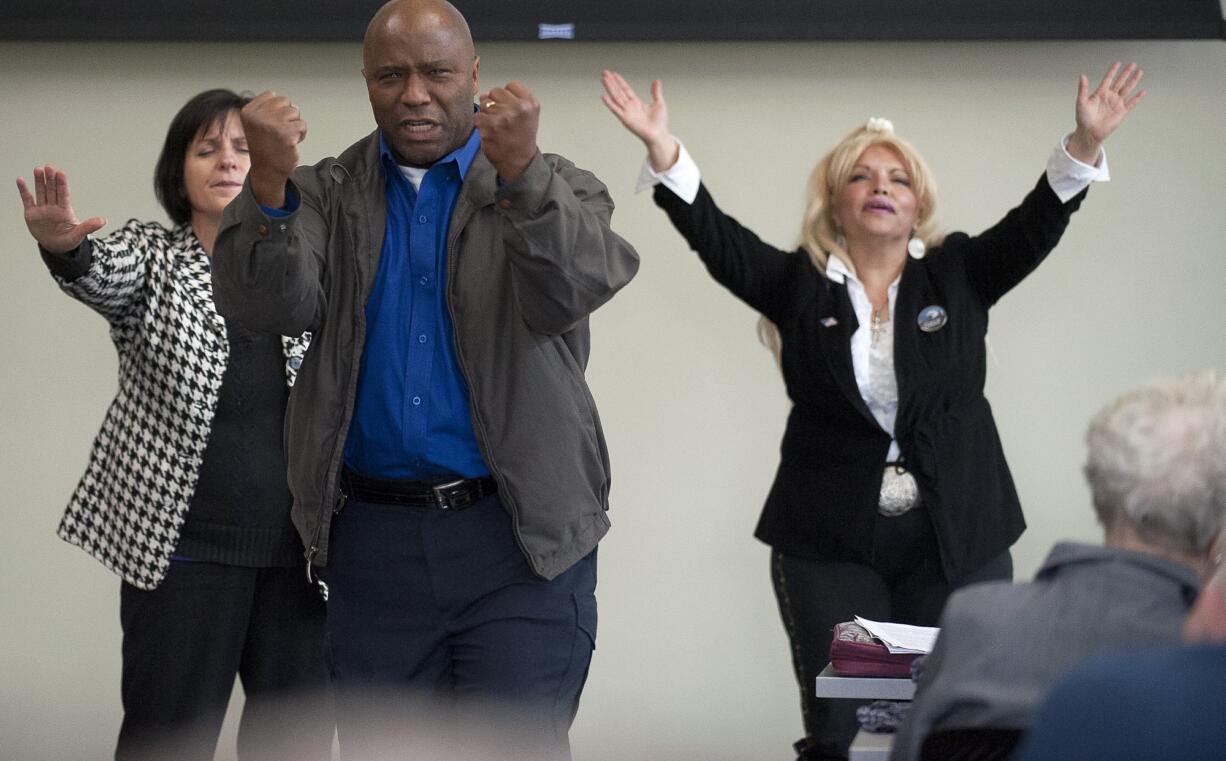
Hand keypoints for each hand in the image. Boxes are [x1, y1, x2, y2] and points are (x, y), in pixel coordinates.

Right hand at [16, 165, 105, 253]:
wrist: (55, 247)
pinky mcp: (31, 213)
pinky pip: (27, 200)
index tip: (61, 173)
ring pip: (41, 192)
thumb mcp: (79, 234)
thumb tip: (104, 220)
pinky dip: (24, 190)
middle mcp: (54, 207)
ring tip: (38, 169)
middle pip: (52, 190)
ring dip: (39, 181)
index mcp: (65, 210)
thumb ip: (89, 226)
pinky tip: (21, 180)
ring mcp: (42, 209)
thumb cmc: (69, 239)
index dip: (62, 184)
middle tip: (49, 167)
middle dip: (50, 179)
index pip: (64, 194)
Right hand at [240, 90, 307, 206]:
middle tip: (279, 132)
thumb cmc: (265, 148)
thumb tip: (289, 103)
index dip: (277, 109)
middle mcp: (258, 116)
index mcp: (248, 111)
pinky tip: (291, 143)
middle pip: (285, 102)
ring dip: (295, 125)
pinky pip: (302, 125)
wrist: (267, 172)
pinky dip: (301, 134)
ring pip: (295, 112)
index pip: (272, 95)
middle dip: (288, 116)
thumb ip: (266, 109)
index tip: (271, 125)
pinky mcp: (285, 134)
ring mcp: (271, 124)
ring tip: (285, 137)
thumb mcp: (256, 123)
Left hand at [474, 81, 540, 182]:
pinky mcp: (490, 127)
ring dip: (487, 114)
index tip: (510, 107)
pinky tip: (490, 132)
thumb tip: (486, 94)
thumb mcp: (528, 115)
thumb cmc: (522, 139)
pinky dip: (481, 124)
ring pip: (485, 104)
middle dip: (496, 103)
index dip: (507, 95)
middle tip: (502, 119)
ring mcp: (503, 117)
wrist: (519, 162)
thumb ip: (512, 99)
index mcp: (530, 104)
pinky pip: (477, 117)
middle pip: (496, 92)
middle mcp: (518, 108)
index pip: (512, 85)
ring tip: (497, 127)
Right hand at [600, 70, 676, 172]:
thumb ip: (656, 92)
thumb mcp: (659, 103)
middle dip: (611, 82)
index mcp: (636, 103)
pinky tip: (604, 96)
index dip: (620, 81)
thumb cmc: (659, 123)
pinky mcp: (625, 119)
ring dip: (609, 88)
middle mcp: (630, 107)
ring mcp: (626, 112)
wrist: (659, 135)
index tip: (613, 74)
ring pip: (616, 97)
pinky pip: (616, 110)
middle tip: (604, 72)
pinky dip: (610, 104)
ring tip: (603, 79)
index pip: (625, 89)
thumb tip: (656, 81)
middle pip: (618, 91)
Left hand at [1068, 61, 1144, 163]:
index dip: (1113, 71)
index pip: (1108, 79)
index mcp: (1100, 93)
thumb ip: (1083, 88)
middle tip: (1133, 64)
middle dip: (1126, 73)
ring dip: (1133, 81)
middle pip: (1120, 81)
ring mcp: (1116, 104)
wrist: (1088, 132)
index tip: (1118, 63)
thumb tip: (1082, 76)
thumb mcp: (1081, 102)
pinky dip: (1137, 98)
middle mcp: (1109, 97)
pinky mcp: (1121, 112)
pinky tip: (1143, 92)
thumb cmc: (1083, 119)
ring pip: (1127, 89)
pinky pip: (1131, 103)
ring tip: (1139, 72)